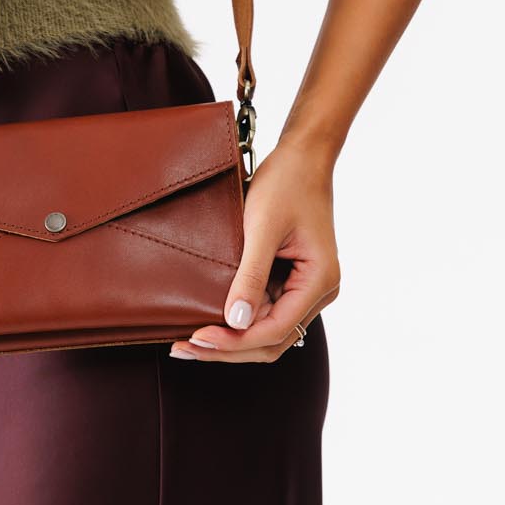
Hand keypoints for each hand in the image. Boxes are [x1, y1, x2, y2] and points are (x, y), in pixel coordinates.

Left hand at [169, 136, 341, 361]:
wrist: (301, 156)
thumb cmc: (285, 184)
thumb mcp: (262, 227)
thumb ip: (251, 275)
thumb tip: (236, 321)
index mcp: (319, 281)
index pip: (274, 329)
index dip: (235, 340)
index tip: (197, 337)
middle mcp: (318, 291)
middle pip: (272, 339)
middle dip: (229, 347)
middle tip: (185, 347)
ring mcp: (306, 286)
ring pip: (268, 329)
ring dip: (232, 337)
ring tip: (191, 340)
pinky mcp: (291, 277)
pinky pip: (266, 308)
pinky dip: (239, 317)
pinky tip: (210, 317)